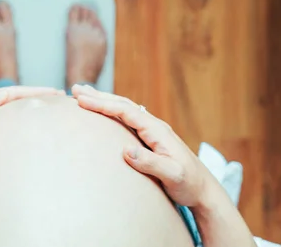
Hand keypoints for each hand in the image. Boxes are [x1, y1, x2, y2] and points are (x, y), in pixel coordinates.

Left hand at [0, 86, 64, 169]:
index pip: (14, 93)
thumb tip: (6, 94)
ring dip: (35, 109)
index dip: (36, 92)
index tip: (56, 93)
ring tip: (54, 110)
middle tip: (64, 98)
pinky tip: (34, 130)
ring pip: (16, 113)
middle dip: (41, 98)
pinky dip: (24, 124)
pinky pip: (10, 128)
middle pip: (19, 100)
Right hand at [71, 84, 217, 207]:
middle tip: (75, 89)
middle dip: (99, 96)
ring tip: (85, 95)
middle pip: (123, 104)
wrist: (204, 190)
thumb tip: (126, 150)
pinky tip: (105, 112)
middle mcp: (155, 126)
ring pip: (125, 109)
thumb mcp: (172, 176)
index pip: (125, 111)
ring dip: (105, 100)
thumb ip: (150, 163)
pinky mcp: (151, 139)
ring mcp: (153, 131)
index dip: (103, 104)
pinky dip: (113, 111)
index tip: (81, 100)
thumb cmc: (189, 184)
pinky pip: (128, 119)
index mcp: (157, 131)